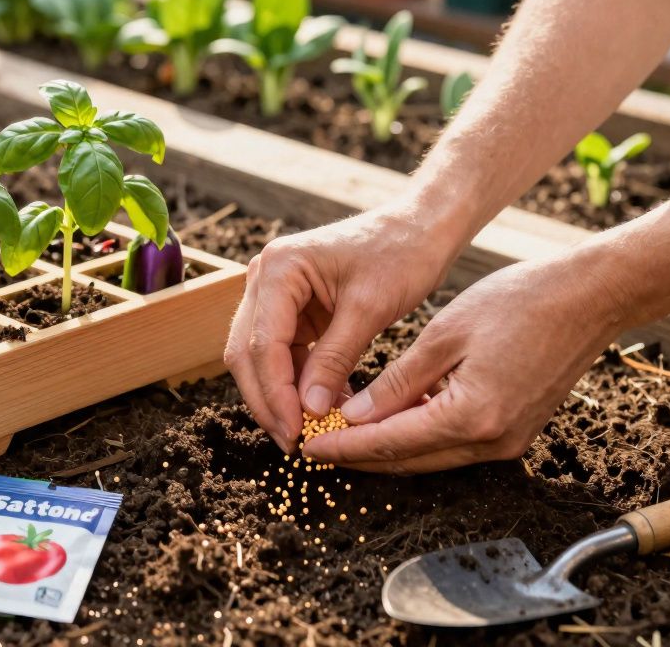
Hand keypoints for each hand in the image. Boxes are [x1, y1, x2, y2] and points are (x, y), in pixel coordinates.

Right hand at [223, 203, 465, 452]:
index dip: (275, 395)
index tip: (296, 433)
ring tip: (310, 432)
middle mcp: (266, 277)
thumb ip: (334, 359)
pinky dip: (301, 383)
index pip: (262, 344)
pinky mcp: (293, 308)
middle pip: (248, 353)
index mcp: (279, 269)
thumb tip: (310, 411)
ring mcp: (276, 293)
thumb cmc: (401, 253)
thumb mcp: (370, 309)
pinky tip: (324, 408)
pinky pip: (286, 353)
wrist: (421, 228)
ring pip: (262, 358)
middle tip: (293, 442)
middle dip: (268, 401)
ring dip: (282, 395)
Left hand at [302, 252, 629, 472]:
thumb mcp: (445, 334)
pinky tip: (390, 419)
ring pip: (429, 457)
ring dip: (386, 448)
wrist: (590, 298)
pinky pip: (452, 444)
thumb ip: (396, 382)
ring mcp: (507, 442)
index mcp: (471, 416)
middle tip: (314, 445)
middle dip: (358, 456)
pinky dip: (418, 436)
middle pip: (407, 461)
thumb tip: (352, 416)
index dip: (343, 447)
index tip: (306, 446)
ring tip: (341, 434)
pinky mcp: (514, 432)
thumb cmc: (521, 302)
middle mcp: (491, 442)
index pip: (389, 443)